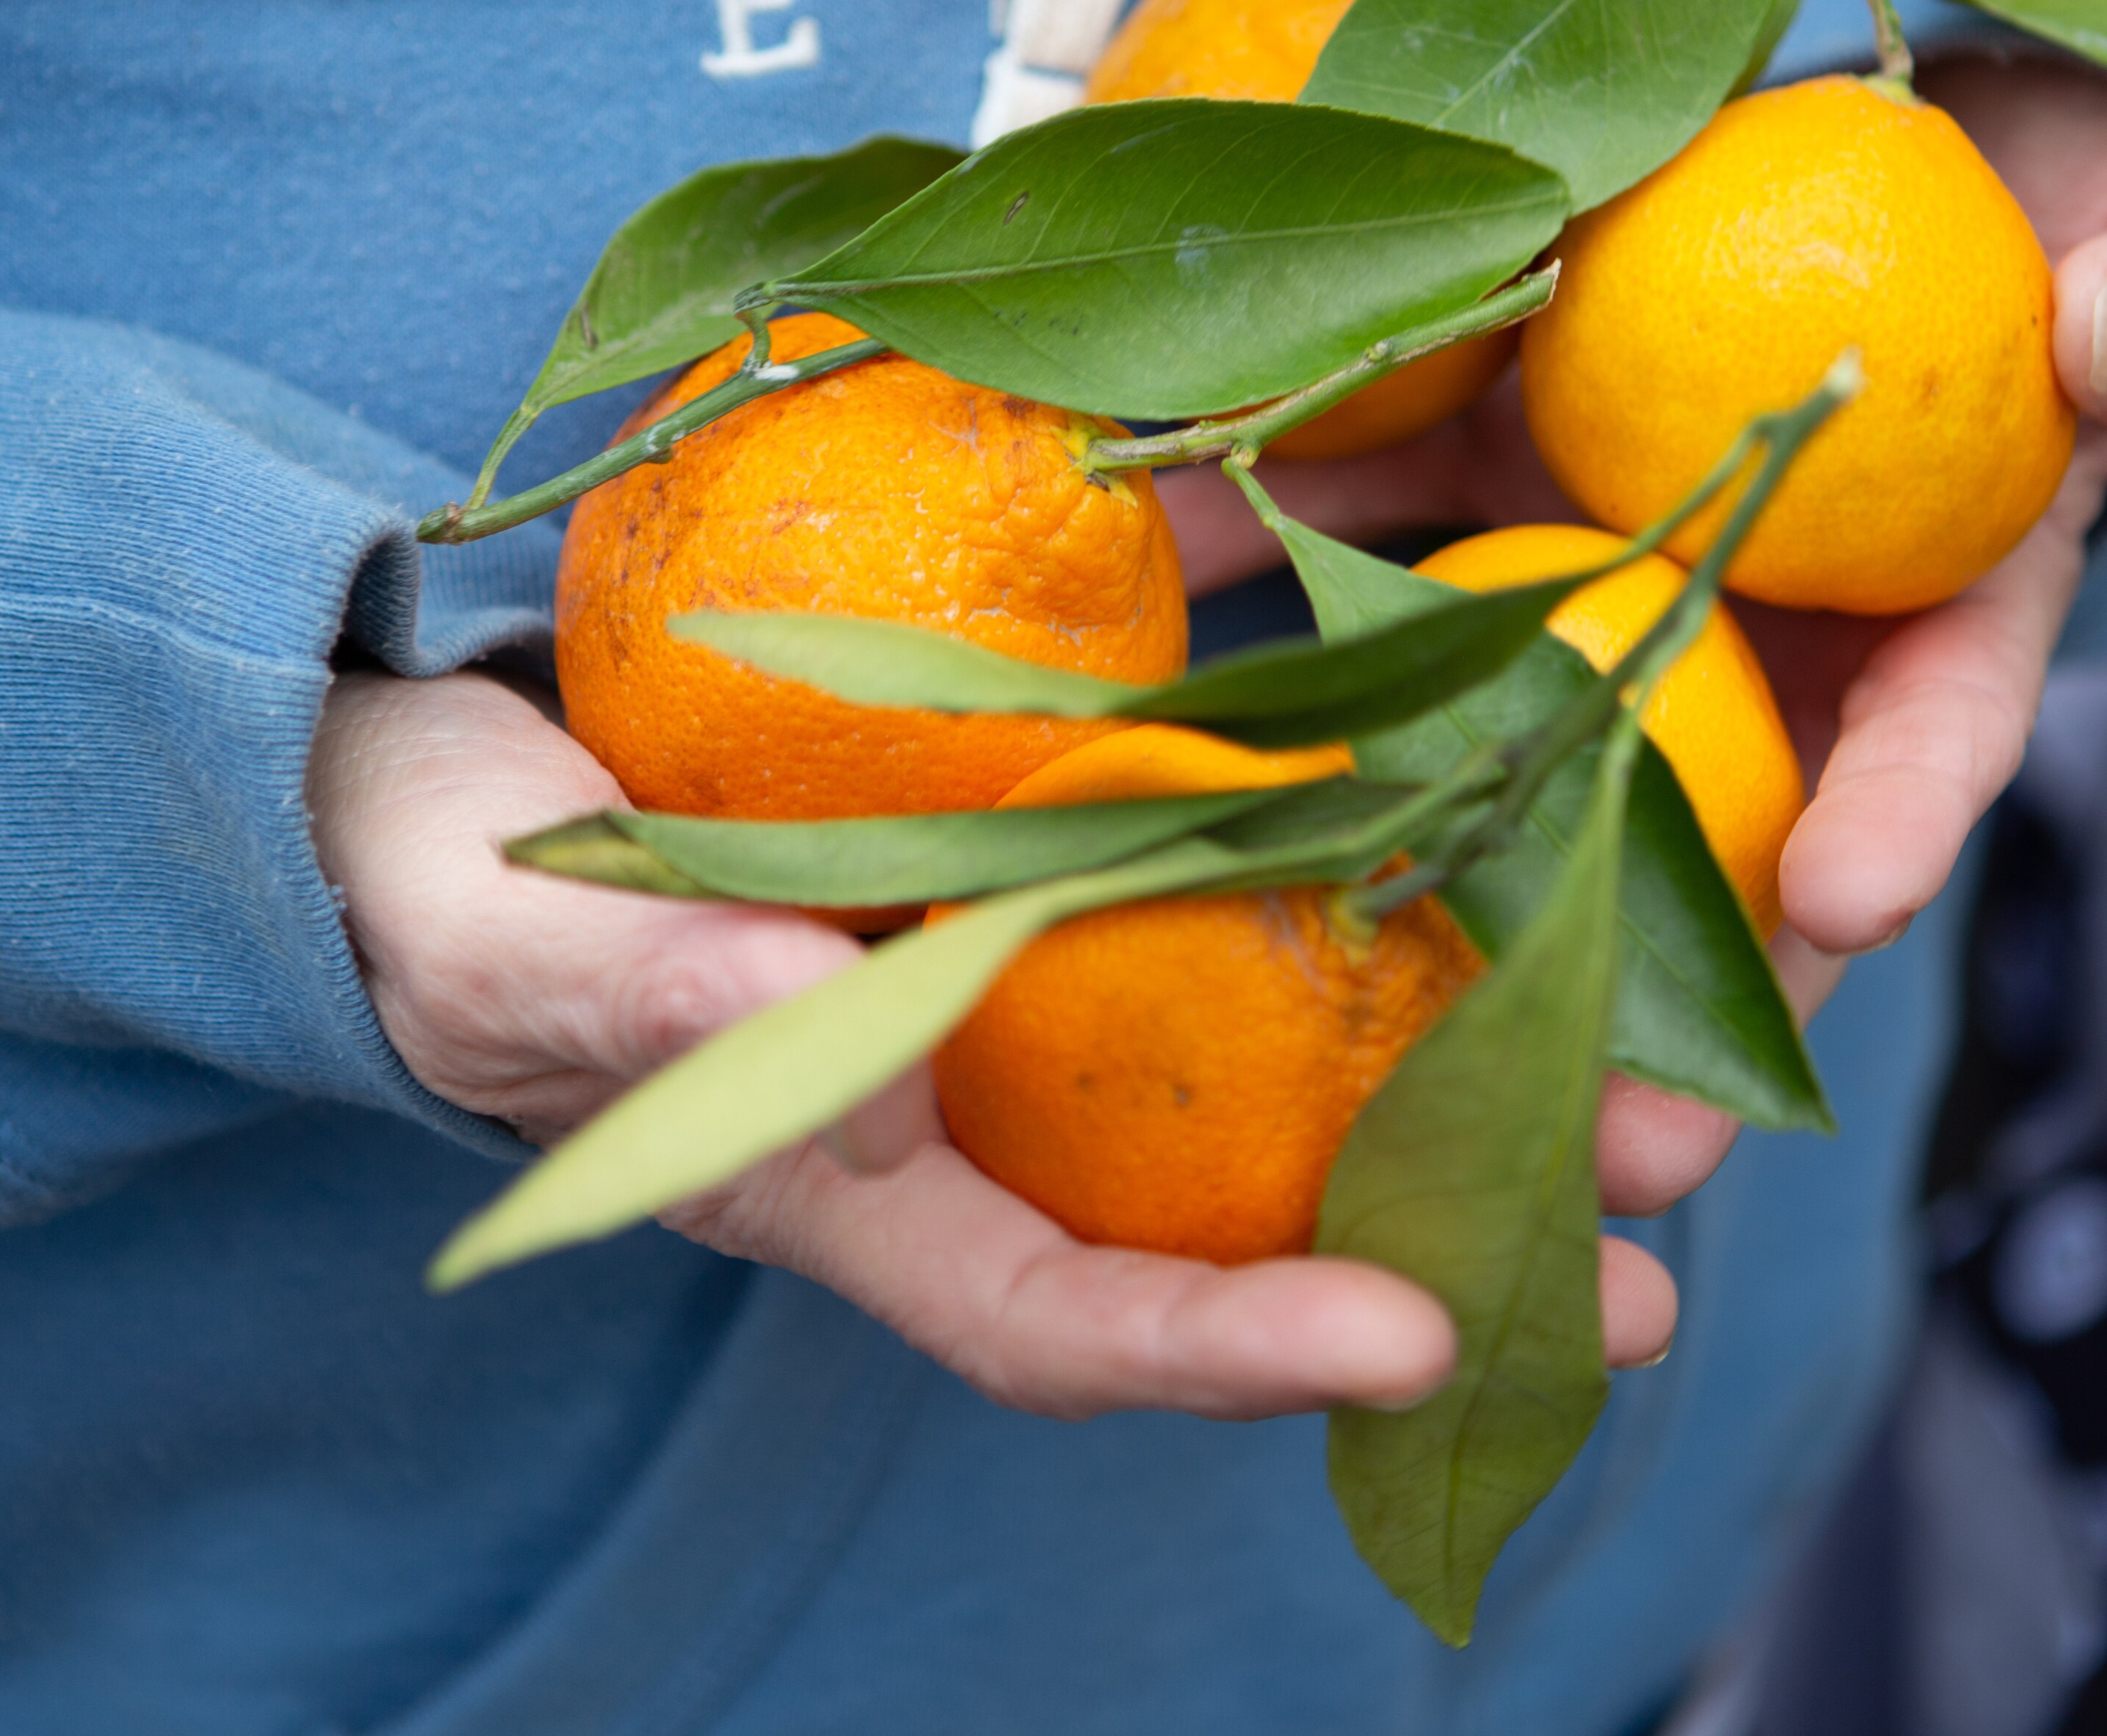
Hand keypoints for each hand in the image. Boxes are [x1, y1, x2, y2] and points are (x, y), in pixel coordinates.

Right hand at [311, 667, 1701, 1419]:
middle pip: (1236, 1207)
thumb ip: (632, 1003)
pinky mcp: (1058, 824)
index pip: (1060, 1315)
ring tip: (1665, 1061)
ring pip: (1281, 1042)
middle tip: (1649, 1257)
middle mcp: (981, 1101)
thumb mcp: (505, 950)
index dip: (1233, 1349)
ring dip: (1468, 1057)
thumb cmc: (447, 889)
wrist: (441, 757)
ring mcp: (1031, 967)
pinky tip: (1513, 787)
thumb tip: (791, 1032)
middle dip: (1441, 1240)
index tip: (1416, 1337)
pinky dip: (1372, 838)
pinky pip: (1235, 849)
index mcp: (857, 1185)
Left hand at [1155, 48, 2106, 1172]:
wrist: (1929, 140)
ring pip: (1525, 763)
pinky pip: (1377, 594)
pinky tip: (1159, 741)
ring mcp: (1617, 592)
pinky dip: (1284, 663)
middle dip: (1670, 1002)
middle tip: (1610, 1147)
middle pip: (1716, 838)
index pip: (1935, 721)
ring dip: (1452, 904)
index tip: (1852, 897)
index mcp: (1948, 601)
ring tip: (1376, 1058)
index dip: (1902, 808)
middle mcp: (1770, 639)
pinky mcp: (1490, 519)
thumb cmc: (2089, 207)